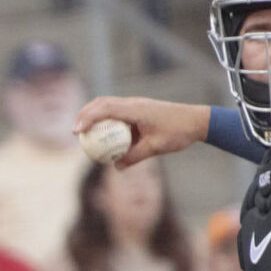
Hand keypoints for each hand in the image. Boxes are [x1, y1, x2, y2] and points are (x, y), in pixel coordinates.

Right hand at [74, 97, 207, 163]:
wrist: (195, 121)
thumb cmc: (178, 133)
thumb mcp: (156, 148)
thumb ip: (135, 157)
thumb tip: (116, 167)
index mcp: (135, 109)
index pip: (105, 109)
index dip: (88, 119)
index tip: (77, 131)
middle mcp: (133, 103)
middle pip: (101, 103)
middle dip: (85, 115)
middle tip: (75, 131)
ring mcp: (135, 105)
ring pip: (108, 105)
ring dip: (94, 115)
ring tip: (84, 131)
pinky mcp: (139, 110)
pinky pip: (118, 113)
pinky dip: (107, 120)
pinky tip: (104, 135)